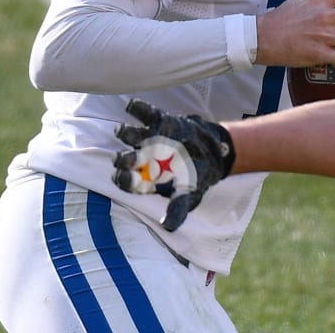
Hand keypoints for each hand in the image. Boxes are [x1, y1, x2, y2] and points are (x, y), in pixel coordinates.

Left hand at [113, 99, 235, 231]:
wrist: (213, 152)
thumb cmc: (197, 176)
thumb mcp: (190, 194)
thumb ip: (178, 208)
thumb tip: (169, 228)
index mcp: (146, 178)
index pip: (127, 181)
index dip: (123, 179)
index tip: (123, 177)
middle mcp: (143, 158)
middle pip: (125, 158)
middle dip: (123, 158)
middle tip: (125, 158)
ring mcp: (149, 138)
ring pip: (130, 135)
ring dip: (124, 132)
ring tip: (121, 131)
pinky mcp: (159, 121)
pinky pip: (144, 113)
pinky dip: (136, 108)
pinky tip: (130, 106)